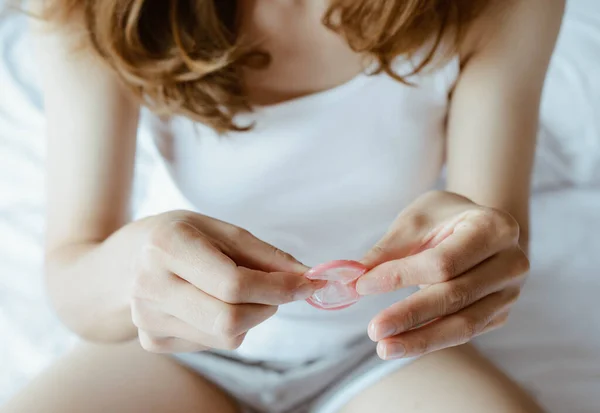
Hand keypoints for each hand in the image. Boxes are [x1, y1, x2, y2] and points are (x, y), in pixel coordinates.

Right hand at [130, 210, 315, 352]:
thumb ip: (266, 255)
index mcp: (166, 246)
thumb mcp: (223, 231)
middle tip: (278, 289)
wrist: (129, 259)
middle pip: (230, 319)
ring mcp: (147, 318)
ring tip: (234, 290)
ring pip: (226, 337)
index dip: (278, 288)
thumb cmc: (185, 237)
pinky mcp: (152, 340)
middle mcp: (149, 286)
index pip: (233, 283)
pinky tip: (210, 303)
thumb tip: (307, 277)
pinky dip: (229, 326)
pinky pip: (213, 344)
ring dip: (251, 315)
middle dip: (269, 306)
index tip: (309, 284)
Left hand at [356, 191, 528, 359]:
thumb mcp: (416, 221)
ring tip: (384, 348)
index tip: (363, 285)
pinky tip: (402, 344)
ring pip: (464, 324)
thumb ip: (387, 251)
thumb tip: (351, 279)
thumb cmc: (444, 218)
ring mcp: (509, 292)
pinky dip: (431, 339)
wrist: (478, 226)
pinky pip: (464, 332)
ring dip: (421, 339)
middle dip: (411, 315)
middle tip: (374, 330)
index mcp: (494, 227)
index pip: (444, 261)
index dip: (402, 276)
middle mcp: (511, 262)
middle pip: (456, 296)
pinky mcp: (500, 314)